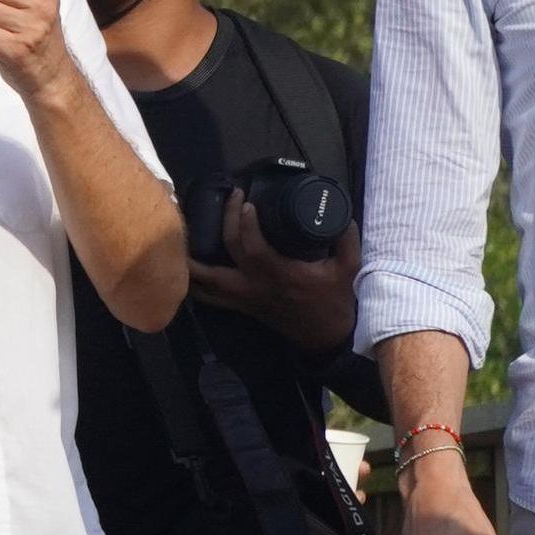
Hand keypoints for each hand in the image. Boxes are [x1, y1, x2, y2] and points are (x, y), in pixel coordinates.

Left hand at [192, 205, 358, 352]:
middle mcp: (255, 285)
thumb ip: (346, 240)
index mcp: (280, 274)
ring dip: (193, 254)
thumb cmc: (334, 300)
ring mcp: (243, 297)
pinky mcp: (238, 305)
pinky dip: (193, 280)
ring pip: (205, 278)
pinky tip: (186, 261)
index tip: (245, 202)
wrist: (325, 336)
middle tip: (231, 198)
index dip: (245, 223)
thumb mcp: (348, 268)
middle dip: (225, 221)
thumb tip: (341, 213)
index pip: (252, 247)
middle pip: (227, 251)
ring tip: (191, 224)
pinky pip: (207, 295)